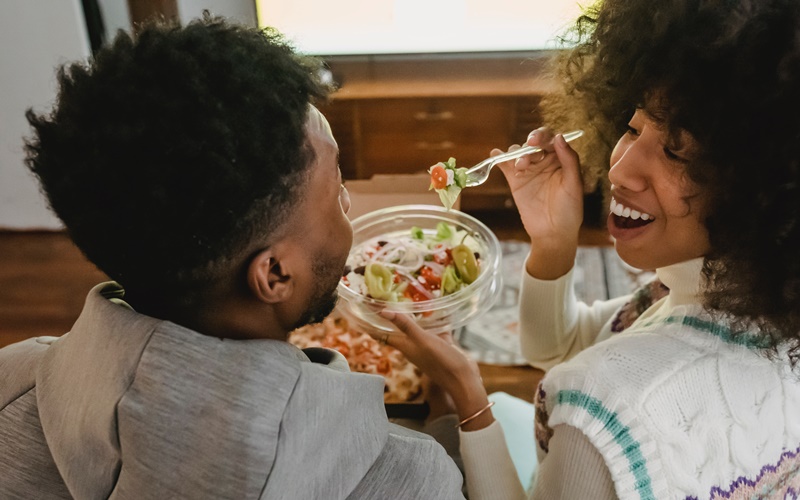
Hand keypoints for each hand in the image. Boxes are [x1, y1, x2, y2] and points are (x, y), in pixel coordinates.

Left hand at [380, 310, 492, 430]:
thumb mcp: (423, 341)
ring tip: (407, 300)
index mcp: (405, 346)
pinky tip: (439, 310)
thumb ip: (406, 326)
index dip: (371, 324)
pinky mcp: (443, 344)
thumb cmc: (442, 362)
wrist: (464, 381)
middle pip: (396, 330)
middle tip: (381, 300)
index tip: (361, 311)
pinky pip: (436, 329)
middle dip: (388, 318)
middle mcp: (414, 346)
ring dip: (411, 317)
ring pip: (416, 329)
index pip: (382, 334)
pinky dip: (434, 320)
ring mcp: (429, 346)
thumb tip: (383, 311)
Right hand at [493, 128, 583, 247]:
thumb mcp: (574, 184)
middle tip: (528, 149)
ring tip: (520, 167)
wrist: (553, 233)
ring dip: (517, 154)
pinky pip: (505, 165)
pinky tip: (495, 155)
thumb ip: (569, 160)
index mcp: (561, 159)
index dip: (543, 136)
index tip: (537, 141)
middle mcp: (544, 161)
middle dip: (529, 144)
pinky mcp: (515, 181)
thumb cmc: (569, 210)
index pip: (551, 139)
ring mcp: (529, 170)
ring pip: (519, 152)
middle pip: (532, 143)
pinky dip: (499, 158)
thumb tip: (559, 137)